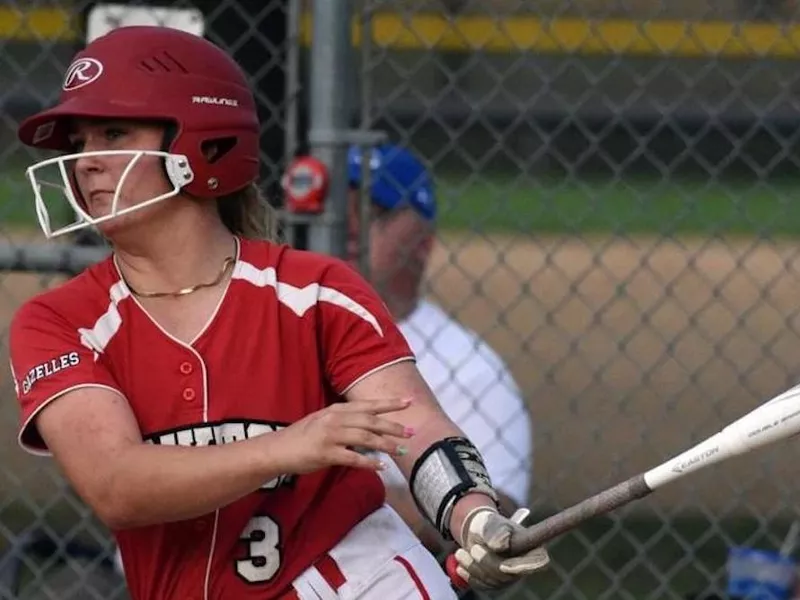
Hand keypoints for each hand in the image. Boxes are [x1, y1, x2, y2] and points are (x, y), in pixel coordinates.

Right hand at [275, 397, 413, 474]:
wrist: (279, 449)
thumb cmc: (304, 436)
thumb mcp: (325, 420)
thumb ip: (346, 421)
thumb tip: (370, 427)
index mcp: (337, 409)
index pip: (368, 406)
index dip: (389, 405)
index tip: (408, 403)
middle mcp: (336, 419)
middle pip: (370, 421)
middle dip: (393, 426)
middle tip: (411, 432)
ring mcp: (331, 435)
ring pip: (365, 438)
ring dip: (385, 444)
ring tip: (400, 450)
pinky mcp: (326, 453)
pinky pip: (352, 458)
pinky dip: (368, 462)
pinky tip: (381, 466)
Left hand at [447, 507, 549, 590]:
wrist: (477, 532)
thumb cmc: (489, 524)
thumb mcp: (491, 522)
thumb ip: (496, 531)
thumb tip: (500, 544)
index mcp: (532, 546)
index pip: (538, 561)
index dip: (523, 567)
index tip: (504, 565)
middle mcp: (526, 565)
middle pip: (509, 574)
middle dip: (487, 563)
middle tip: (473, 548)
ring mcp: (512, 576)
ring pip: (494, 581)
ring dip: (474, 567)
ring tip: (460, 552)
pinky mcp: (498, 583)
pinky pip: (484, 586)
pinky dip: (470, 576)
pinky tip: (461, 565)